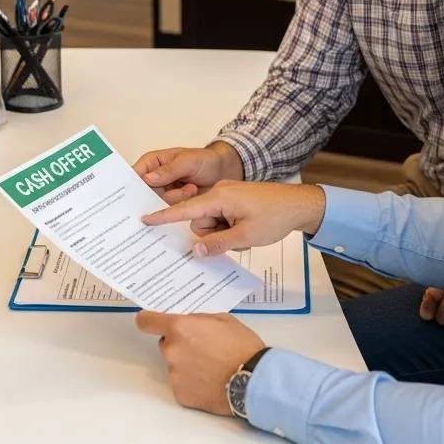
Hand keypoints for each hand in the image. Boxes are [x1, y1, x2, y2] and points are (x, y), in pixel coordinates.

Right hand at [132, 141, 243, 202]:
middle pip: (143, 194)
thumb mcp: (188, 161)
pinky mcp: (173, 204)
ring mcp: (163, 192)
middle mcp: (154, 178)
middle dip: (157, 197)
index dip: (131, 188)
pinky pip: (168, 210)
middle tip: (174, 194)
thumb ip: (169, 170)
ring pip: (156, 204)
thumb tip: (148, 178)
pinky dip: (179, 206)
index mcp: (152, 163)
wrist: (223, 171)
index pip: (134, 176)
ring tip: (191, 188)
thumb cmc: (205, 159)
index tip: (136, 198)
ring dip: (174, 199)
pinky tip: (190, 196)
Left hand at [137, 311, 265, 415]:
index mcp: (180, 328)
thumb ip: (199, 320)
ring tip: (212, 367)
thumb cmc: (241, 344)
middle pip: (166, 344)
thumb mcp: (223, 319)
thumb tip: (189, 325)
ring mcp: (174, 375)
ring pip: (175, 364)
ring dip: (187, 364)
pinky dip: (193, 382)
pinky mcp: (181, 395)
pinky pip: (182, 383)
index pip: (146, 321)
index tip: (151, 321)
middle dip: (180, 344)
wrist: (253, 380)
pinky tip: (211, 381)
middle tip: (203, 347)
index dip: (148, 320)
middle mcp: (171, 351)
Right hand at [142, 180, 325, 255]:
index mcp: (218, 197)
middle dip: (212, 235)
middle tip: (236, 236)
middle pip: (199, 222)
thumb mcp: (245, 235)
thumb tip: (195, 250)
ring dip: (224, 233)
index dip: (164, 216)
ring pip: (211, 223)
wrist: (299, 204)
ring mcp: (227, 196)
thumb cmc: (274, 216)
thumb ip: (217, 243)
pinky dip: (231, 228)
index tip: (144, 219)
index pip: (185, 209)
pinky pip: (222, 219)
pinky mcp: (235, 200)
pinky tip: (247, 230)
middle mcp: (219, 193)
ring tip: (246, 232)